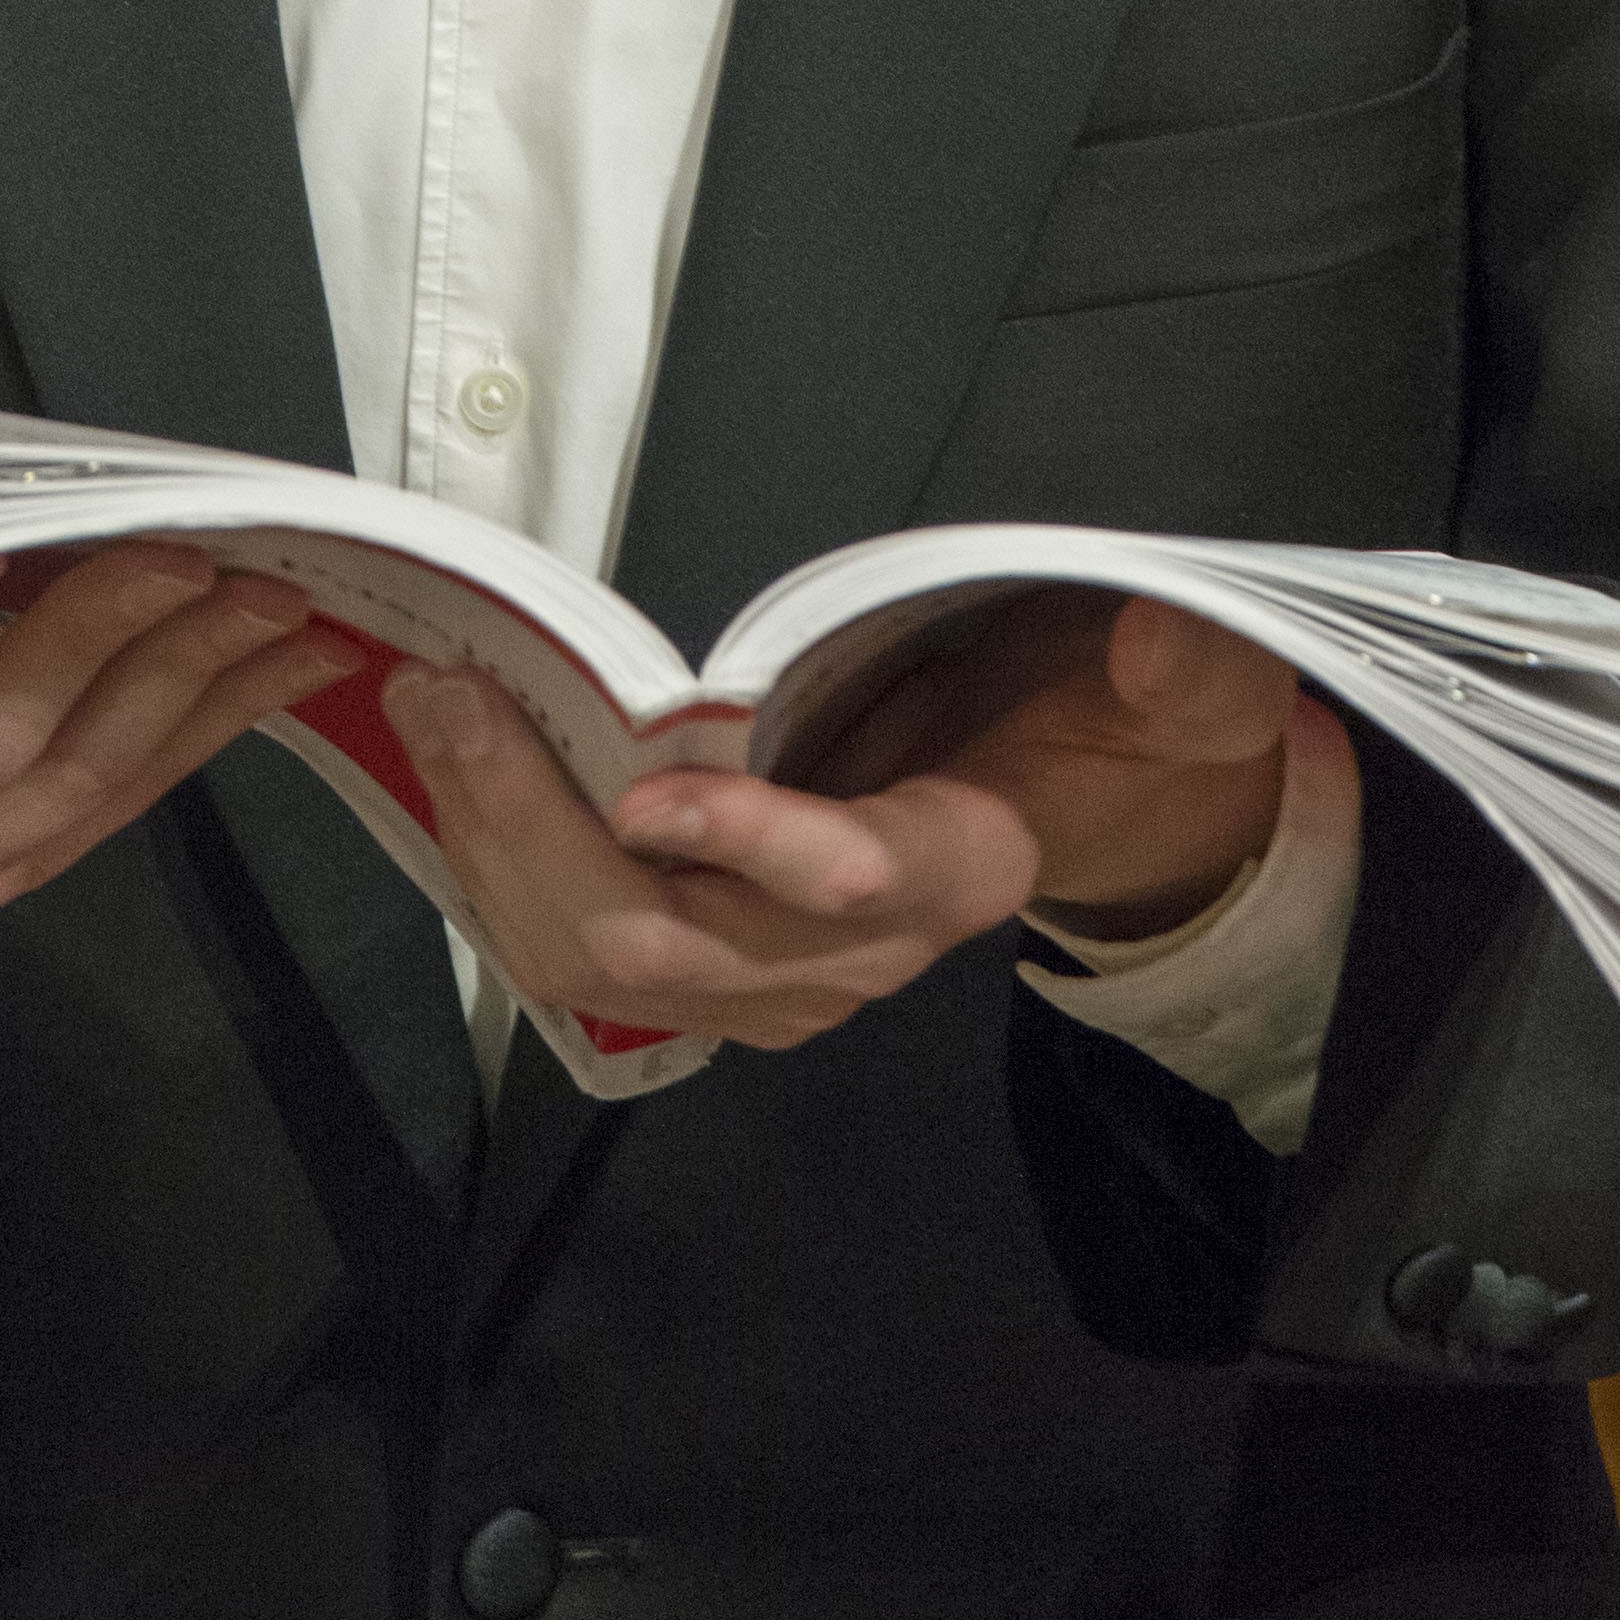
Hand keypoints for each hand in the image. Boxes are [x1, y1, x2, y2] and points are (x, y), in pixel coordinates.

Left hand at [389, 597, 1291, 1054]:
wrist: (1056, 814)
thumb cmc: (1091, 728)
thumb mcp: (1180, 694)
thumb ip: (1190, 676)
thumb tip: (1173, 635)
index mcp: (959, 870)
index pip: (856, 882)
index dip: (759, 844)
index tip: (654, 788)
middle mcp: (848, 958)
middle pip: (674, 939)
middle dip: (546, 829)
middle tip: (454, 699)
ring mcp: (765, 984)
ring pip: (601, 961)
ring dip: (498, 847)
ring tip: (429, 715)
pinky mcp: (706, 974)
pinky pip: (575, 953)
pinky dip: (499, 869)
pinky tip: (448, 772)